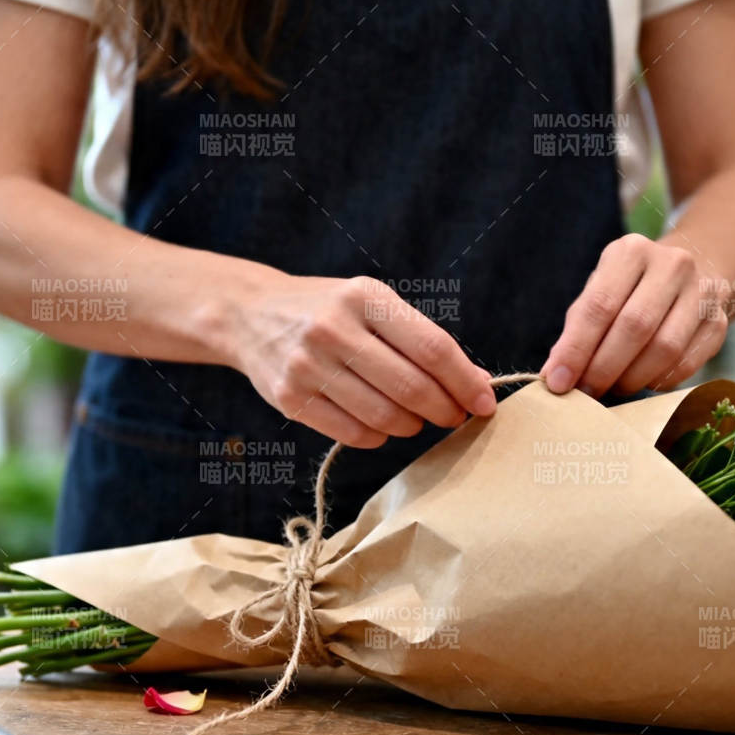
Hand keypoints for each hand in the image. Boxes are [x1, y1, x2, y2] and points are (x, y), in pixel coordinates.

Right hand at [229, 276, 495, 447]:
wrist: (250, 314)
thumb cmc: (329, 311)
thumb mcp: (372, 305)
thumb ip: (420, 339)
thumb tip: (476, 382)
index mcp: (364, 298)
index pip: (431, 348)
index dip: (465, 381)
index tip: (484, 402)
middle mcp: (333, 328)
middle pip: (411, 388)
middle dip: (444, 410)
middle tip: (454, 417)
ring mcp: (307, 365)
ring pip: (384, 417)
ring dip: (412, 426)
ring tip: (415, 419)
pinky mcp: (290, 398)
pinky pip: (353, 434)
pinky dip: (378, 437)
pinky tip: (380, 425)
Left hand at [540, 234, 729, 396]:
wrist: (695, 270)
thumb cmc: (632, 288)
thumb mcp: (601, 290)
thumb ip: (578, 328)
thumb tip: (556, 374)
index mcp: (631, 252)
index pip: (599, 306)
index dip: (576, 349)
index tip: (556, 382)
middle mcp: (672, 265)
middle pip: (634, 327)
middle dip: (604, 368)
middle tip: (585, 394)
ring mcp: (703, 291)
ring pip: (665, 348)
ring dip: (632, 378)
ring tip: (613, 388)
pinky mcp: (719, 321)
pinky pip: (687, 363)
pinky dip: (659, 381)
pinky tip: (644, 382)